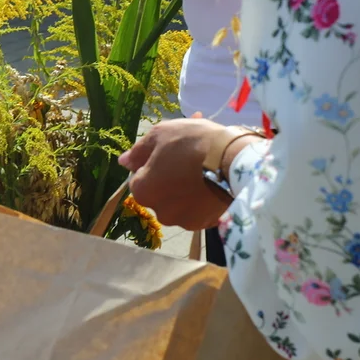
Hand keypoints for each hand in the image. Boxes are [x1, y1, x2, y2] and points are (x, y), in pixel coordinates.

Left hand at [117, 118, 232, 230]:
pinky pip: (197, 209)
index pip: (137, 178)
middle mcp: (159, 212)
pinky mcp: (206, 224)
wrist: (235, 160)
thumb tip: (124, 162)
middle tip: (186, 158)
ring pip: (178, 202)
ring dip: (184, 188)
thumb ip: (138, 151)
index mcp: (142, 191)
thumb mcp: (159, 135)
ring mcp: (184, 221)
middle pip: (158, 192)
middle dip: (168, 177)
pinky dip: (200, 198)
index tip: (168, 153)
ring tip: (202, 168)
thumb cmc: (192, 143)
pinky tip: (212, 182)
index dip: (150, 164)